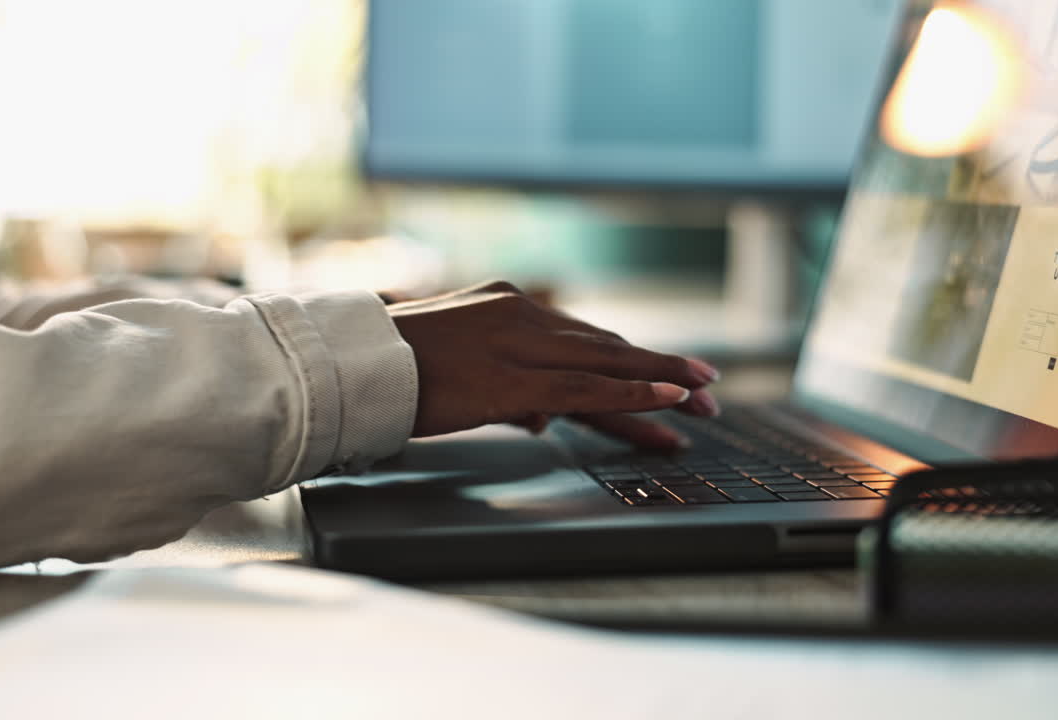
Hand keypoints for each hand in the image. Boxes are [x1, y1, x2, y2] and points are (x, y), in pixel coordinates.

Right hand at [388, 281, 719, 450]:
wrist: (350, 364)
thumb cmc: (394, 370)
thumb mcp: (461, 370)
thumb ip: (511, 392)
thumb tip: (544, 419)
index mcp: (509, 309)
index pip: (584, 339)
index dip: (630, 361)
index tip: (668, 377)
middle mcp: (522, 317)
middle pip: (606, 347)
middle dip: (660, 370)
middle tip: (707, 391)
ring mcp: (519, 345)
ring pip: (607, 362)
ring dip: (662, 380)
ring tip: (705, 399)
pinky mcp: (512, 377)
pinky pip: (585, 386)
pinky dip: (633, 390)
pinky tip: (668, 399)